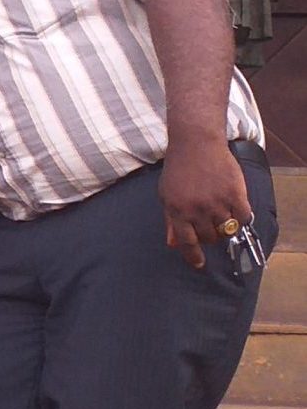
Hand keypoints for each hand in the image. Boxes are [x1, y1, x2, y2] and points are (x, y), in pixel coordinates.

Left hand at [158, 136, 250, 268]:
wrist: (196, 144)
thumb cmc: (179, 170)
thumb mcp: (166, 195)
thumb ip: (170, 220)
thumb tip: (173, 245)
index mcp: (177, 210)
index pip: (186, 242)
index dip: (193, 256)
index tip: (199, 264)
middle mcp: (197, 209)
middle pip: (208, 238)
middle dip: (209, 237)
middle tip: (209, 228)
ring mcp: (217, 202)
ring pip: (226, 230)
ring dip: (224, 229)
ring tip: (221, 219)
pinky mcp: (235, 194)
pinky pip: (243, 217)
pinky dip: (241, 218)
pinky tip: (235, 212)